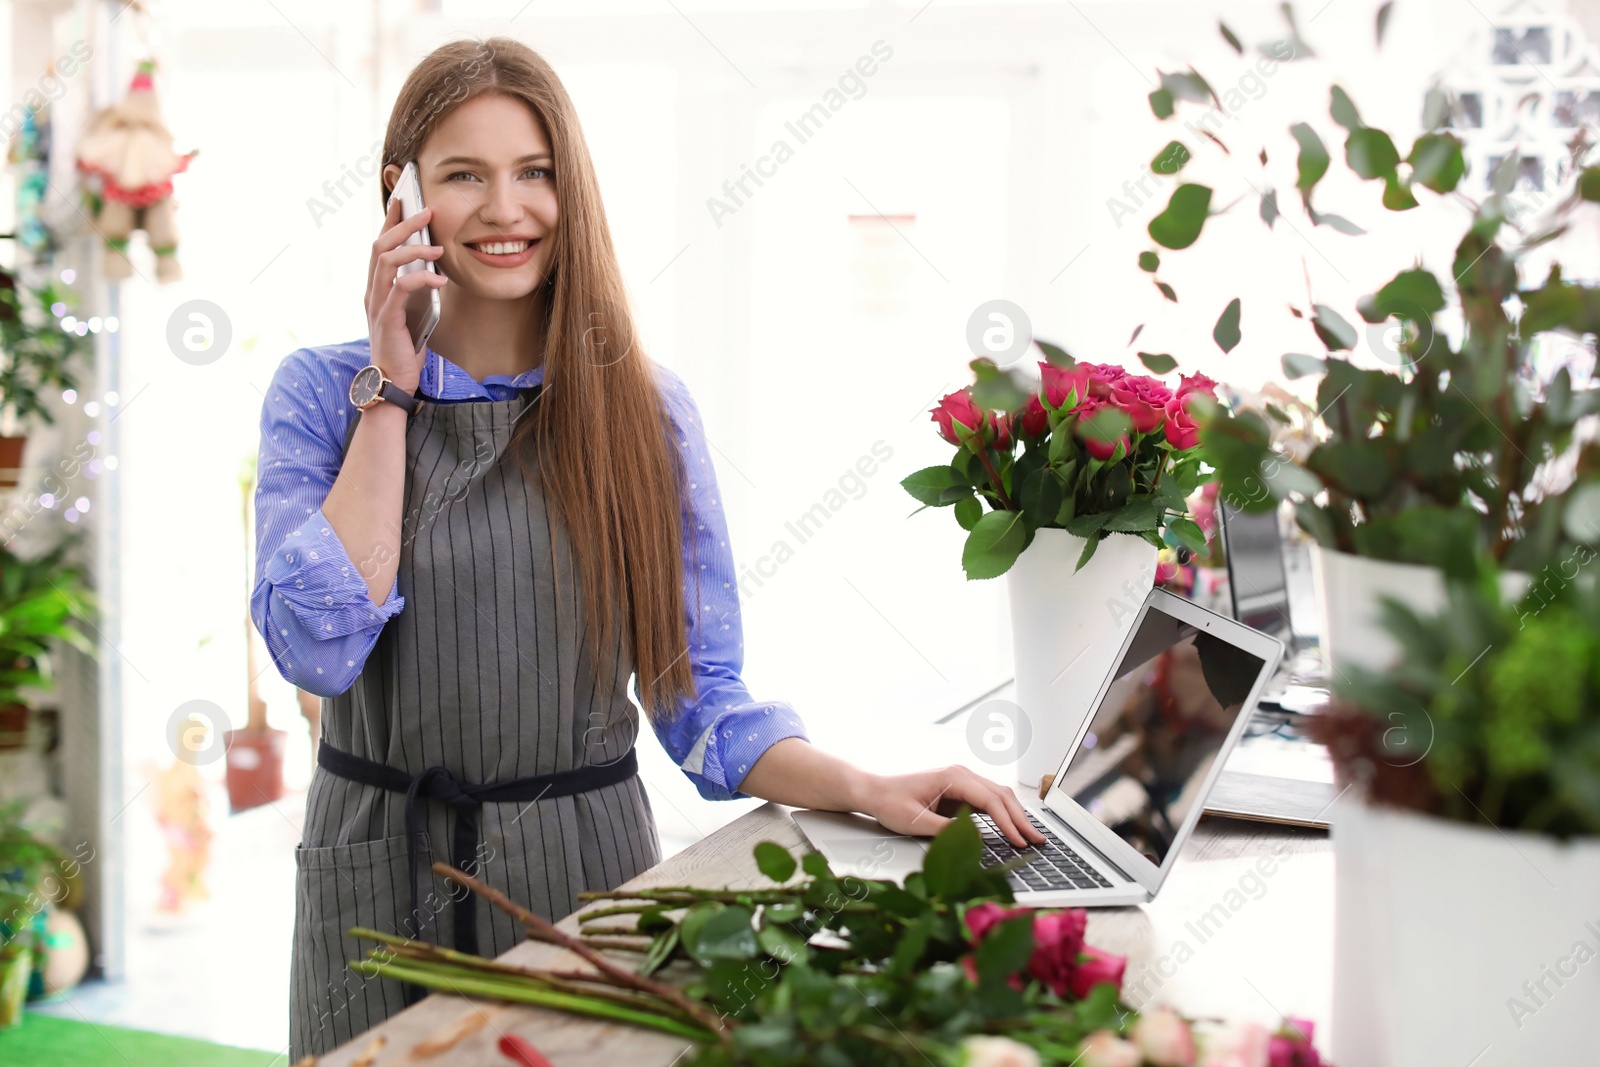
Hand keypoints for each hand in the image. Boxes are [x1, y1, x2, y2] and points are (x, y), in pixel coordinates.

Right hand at [366, 197, 446, 392]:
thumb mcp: (412, 313)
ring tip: (437, 246)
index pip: (380, 246)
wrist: (392, 380)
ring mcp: (377, 303)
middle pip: (380, 245)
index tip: (403, 200)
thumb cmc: (404, 347)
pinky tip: (440, 279)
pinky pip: (401, 289)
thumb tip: (435, 269)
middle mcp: (372, 291)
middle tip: (425, 211)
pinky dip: (420, 279)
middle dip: (403, 224)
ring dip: (413, 248)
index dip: (390, 221)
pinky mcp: (387, 318)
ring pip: (387, 261)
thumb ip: (416, 291)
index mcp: (376, 287)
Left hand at [861, 764, 1046, 848]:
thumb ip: (945, 830)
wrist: (875, 791)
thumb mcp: (914, 821)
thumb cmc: (890, 802)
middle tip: (1038, 841)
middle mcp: (961, 774)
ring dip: (1016, 816)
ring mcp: (962, 780)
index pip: (990, 800)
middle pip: (1002, 795)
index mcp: (953, 777)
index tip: (1019, 841)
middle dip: (1021, 819)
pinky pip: (989, 800)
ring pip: (999, 795)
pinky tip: (1013, 829)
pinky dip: (1004, 814)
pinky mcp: (960, 790)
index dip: (1008, 822)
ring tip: (1031, 837)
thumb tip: (974, 838)